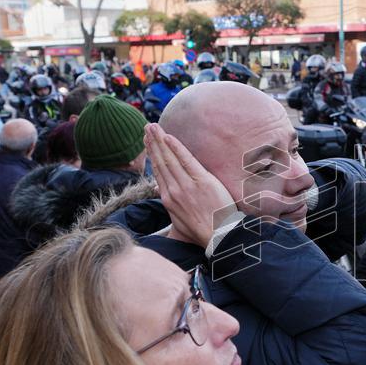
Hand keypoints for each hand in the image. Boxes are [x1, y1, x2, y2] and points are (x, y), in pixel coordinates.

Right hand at [145, 123, 236, 248]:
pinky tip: (168, 137)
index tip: (148, 143)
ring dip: (160, 141)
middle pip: (161, 162)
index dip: (152, 156)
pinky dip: (176, 148)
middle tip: (147, 128)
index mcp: (168, 200)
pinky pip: (187, 160)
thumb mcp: (179, 227)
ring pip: (169, 159)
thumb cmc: (202, 233)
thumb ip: (170, 212)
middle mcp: (174, 191)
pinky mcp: (202, 182)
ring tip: (153, 127)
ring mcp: (187, 185)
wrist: (218, 237)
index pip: (158, 172)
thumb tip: (162, 197)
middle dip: (152, 143)